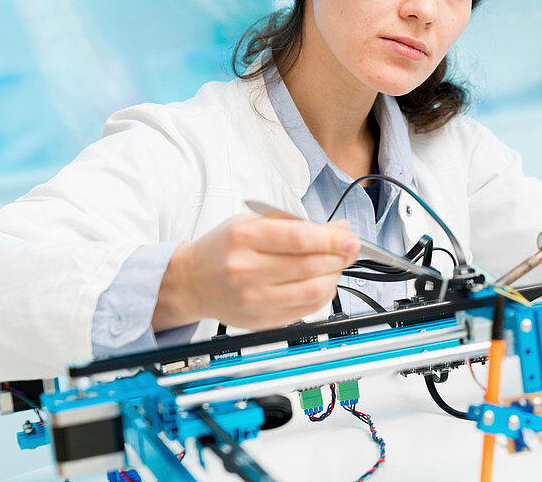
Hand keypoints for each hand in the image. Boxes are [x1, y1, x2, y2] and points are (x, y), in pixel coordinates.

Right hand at [153, 213, 358, 330]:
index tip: (350, 238)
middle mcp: (247, 270)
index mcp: (245, 238)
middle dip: (339, 257)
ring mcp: (253, 299)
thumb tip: (339, 228)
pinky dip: (322, 296)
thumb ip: (297, 224)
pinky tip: (322, 283)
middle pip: (310, 266)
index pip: (300, 239)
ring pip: (312, 291)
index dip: (332, 240)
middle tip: (350, 249)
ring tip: (336, 265)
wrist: (191, 282)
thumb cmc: (223, 248)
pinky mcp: (261, 320)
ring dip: (334, 277)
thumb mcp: (253, 221)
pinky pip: (305, 310)